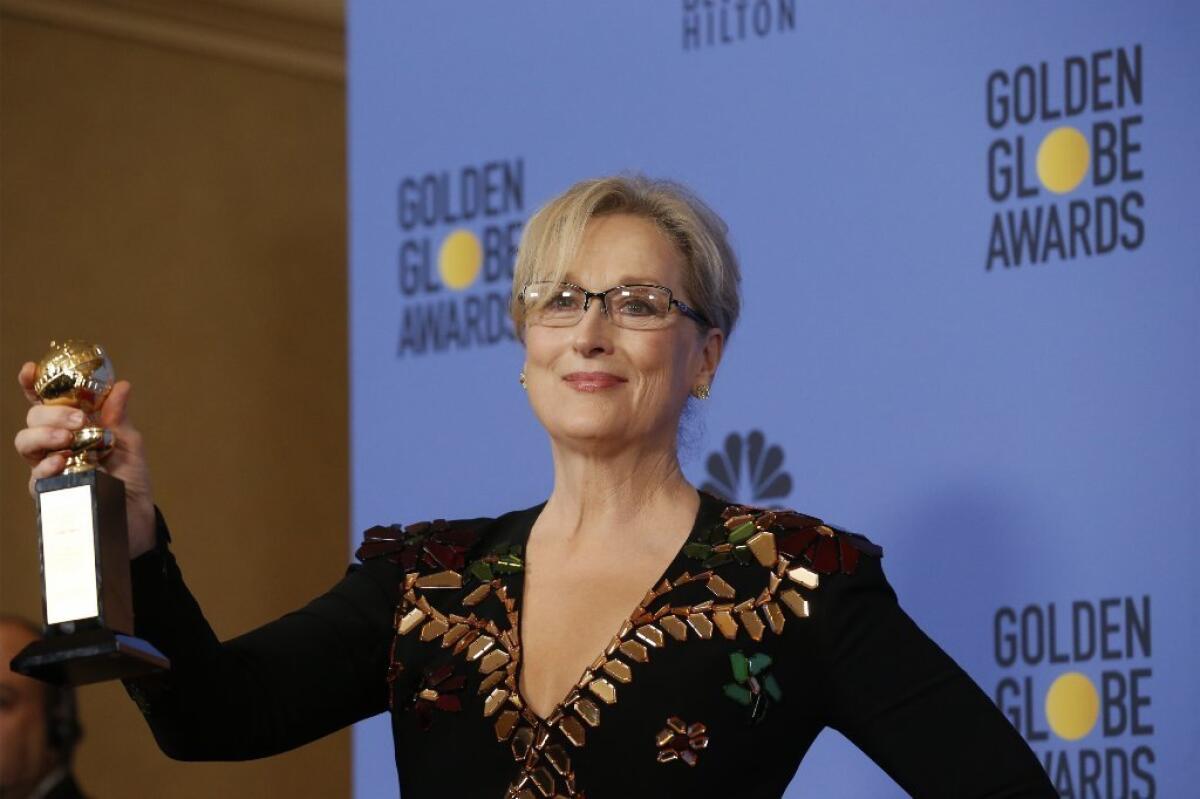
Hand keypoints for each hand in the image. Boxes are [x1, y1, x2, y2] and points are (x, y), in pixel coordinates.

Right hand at [13, 362, 157, 557]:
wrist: (136, 516)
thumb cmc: (130, 478)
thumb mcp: (129, 444)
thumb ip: (118, 418)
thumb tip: (120, 386)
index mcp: (72, 426)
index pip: (45, 401)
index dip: (33, 384)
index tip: (30, 368)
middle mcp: (55, 444)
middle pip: (33, 418)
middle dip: (51, 412)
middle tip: (77, 419)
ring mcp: (48, 467)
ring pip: (25, 443)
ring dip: (44, 435)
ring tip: (67, 439)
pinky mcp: (49, 492)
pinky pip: (36, 475)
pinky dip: (46, 465)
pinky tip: (60, 461)